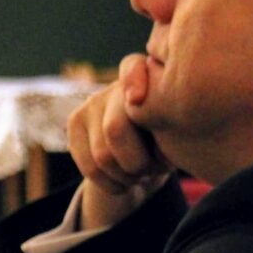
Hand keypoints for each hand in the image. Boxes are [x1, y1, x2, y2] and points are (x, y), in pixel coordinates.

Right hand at [66, 54, 171, 229]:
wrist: (142, 160)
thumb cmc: (170, 144)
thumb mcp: (178, 135)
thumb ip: (170, 130)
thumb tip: (162, 149)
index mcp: (149, 79)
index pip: (133, 68)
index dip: (133, 82)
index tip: (137, 101)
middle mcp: (116, 86)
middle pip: (115, 129)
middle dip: (137, 162)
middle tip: (152, 170)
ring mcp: (92, 102)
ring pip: (103, 155)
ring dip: (127, 176)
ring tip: (141, 175)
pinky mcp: (74, 122)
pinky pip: (90, 167)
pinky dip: (111, 184)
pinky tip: (124, 182)